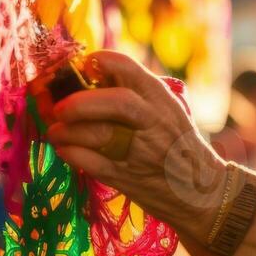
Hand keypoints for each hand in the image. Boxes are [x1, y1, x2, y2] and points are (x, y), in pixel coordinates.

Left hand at [44, 50, 228, 243]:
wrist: (201, 192)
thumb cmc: (178, 144)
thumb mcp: (166, 109)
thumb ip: (135, 92)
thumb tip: (89, 74)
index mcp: (161, 98)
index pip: (128, 68)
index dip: (100, 62)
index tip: (84, 65)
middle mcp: (153, 121)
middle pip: (116, 102)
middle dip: (82, 102)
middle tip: (60, 107)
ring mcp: (140, 152)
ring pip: (98, 134)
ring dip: (67, 130)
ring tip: (55, 128)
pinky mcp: (126, 178)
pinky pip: (90, 163)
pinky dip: (70, 153)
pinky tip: (63, 147)